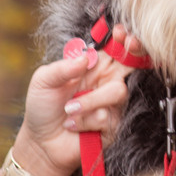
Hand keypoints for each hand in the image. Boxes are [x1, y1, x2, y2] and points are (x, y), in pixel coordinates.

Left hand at [13, 49, 132, 175]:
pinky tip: (72, 126)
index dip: (122, 39)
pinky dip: (84, 121)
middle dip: (135, 53)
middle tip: (129, 45)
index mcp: (91, 68)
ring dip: (90, 101)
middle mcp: (104, 83)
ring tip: (68, 110)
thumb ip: (62, 68)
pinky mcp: (111, 126)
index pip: (113, 49)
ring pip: (117, 92)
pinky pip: (106, 118)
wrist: (41, 142)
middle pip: (130, 64)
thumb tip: (84, 58)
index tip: (122, 33)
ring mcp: (110, 105)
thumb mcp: (43, 81)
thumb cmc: (42, 108)